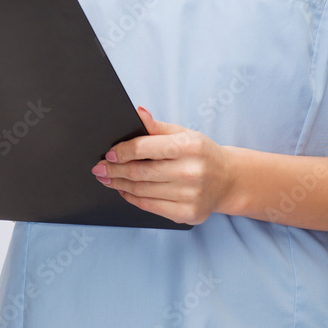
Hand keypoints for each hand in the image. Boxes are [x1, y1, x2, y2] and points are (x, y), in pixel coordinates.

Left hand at [90, 106, 235, 224]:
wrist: (228, 180)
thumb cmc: (201, 153)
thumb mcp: (184, 133)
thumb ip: (158, 126)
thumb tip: (137, 112)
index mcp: (189, 146)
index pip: (147, 148)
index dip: (123, 151)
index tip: (108, 153)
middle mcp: (191, 171)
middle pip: (141, 172)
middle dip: (115, 170)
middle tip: (99, 168)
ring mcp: (189, 195)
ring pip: (143, 191)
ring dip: (120, 185)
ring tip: (107, 179)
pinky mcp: (186, 214)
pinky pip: (151, 207)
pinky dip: (133, 198)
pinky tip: (124, 190)